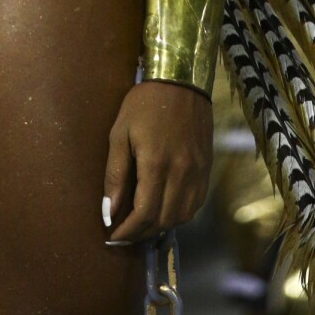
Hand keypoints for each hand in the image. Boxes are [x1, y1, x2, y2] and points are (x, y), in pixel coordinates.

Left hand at [101, 80, 212, 244]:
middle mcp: (181, 174)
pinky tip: (164, 208)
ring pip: (181, 217)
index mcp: (156, 164)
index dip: (127, 231)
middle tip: (123, 232)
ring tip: (141, 222)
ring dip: (160, 226)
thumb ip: (115, 174)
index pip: (144, 215)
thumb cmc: (144, 103)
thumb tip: (108, 211)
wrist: (182, 79)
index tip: (112, 235)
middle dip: (140, 233)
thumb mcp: (120, 132)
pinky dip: (178, 214)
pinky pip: (195, 205)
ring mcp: (198, 173)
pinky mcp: (207, 169)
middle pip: (163, 221)